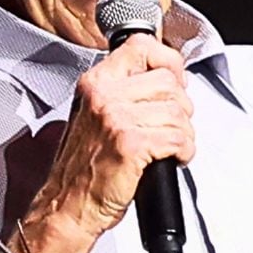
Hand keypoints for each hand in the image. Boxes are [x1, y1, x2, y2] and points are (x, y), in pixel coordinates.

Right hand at [28, 34, 195, 240]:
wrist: (68, 205)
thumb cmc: (84, 166)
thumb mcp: (95, 114)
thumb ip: (124, 90)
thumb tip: (167, 77)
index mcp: (96, 82)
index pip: (141, 46)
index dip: (168, 61)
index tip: (176, 79)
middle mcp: (103, 94)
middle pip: (168, 81)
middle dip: (181, 106)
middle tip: (173, 125)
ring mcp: (116, 118)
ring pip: (177, 111)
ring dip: (184, 132)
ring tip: (172, 146)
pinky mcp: (130, 144)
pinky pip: (178, 137)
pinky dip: (185, 151)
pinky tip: (173, 159)